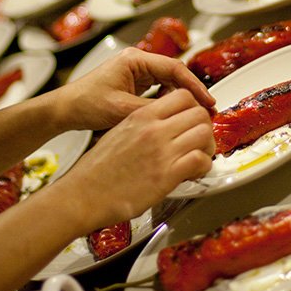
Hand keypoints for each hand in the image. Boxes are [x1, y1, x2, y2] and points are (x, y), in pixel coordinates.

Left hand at [52, 47, 215, 131]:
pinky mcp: (134, 85)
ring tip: (193, 114)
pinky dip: (168, 102)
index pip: (174, 68)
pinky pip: (158, 91)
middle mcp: (137, 62)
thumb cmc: (85, 103)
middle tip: (206, 110)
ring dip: (180, 98)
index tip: (207, 100)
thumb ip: (150, 111)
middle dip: (190, 93)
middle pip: (174, 74)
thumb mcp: (121, 110)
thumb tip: (177, 116)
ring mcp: (136, 73)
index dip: (194, 85)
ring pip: (168, 83)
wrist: (65, 110)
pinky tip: (173, 115)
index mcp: (135, 60)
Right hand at [52, 88, 214, 225]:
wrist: (82, 194)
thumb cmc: (97, 170)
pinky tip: (195, 172)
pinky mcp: (166, 176)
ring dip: (208, 146)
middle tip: (201, 139)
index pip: (183, 96)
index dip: (194, 107)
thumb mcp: (119, 132)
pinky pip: (201, 160)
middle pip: (199, 112)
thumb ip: (143, 125)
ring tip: (200, 156)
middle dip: (204, 125)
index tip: (194, 119)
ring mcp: (161, 151)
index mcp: (141, 116)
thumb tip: (163, 126)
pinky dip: (204, 166)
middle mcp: (153, 129)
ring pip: (204, 133)